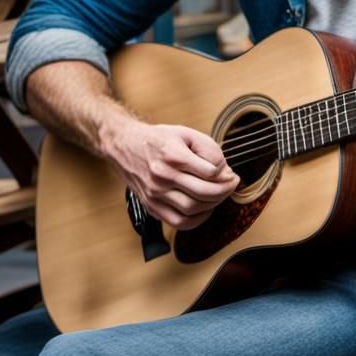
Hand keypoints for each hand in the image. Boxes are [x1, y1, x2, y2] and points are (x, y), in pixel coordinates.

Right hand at [101, 117, 239, 229]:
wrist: (124, 145)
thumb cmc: (158, 139)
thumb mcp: (186, 133)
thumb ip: (209, 149)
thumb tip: (224, 171)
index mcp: (173, 155)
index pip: (210, 171)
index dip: (226, 174)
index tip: (229, 173)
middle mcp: (163, 176)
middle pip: (204, 192)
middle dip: (225, 191)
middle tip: (231, 185)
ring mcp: (155, 193)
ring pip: (193, 209)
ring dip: (214, 204)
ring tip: (219, 195)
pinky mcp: (151, 206)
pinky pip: (178, 222)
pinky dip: (197, 220)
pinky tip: (205, 209)